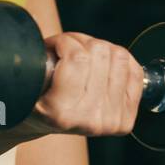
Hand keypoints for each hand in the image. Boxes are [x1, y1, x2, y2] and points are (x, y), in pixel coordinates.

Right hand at [29, 31, 144, 137]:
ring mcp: (110, 121)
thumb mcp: (29, 81)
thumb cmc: (36, 97)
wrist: (46, 125)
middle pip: (100, 52)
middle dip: (81, 42)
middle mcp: (88, 120)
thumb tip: (68, 40)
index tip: (55, 45)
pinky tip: (104, 65)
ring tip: (85, 57)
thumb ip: (42, 61)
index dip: (65, 41)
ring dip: (100, 48)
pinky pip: (136, 72)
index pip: (77, 57)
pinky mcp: (125, 120)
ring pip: (119, 56)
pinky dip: (120, 61)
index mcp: (60, 113)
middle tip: (69, 49)